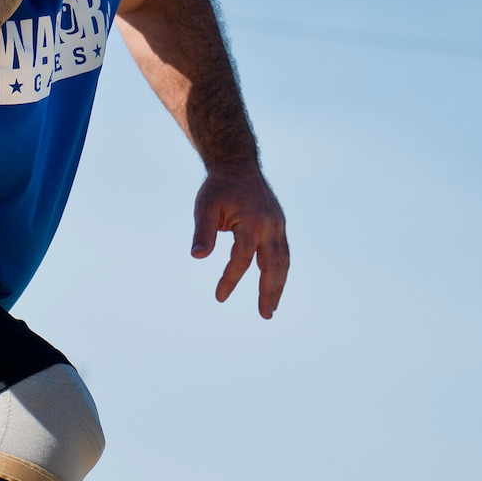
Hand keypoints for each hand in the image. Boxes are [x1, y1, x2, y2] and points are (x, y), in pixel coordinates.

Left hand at [191, 165, 289, 318]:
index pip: (242, 258)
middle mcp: (271, 226)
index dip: (230, 279)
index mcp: (253, 222)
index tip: (219, 297)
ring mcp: (279, 226)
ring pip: (283, 261)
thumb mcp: (205, 206)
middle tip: (265, 315)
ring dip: (278, 286)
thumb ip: (203, 231)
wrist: (238, 164)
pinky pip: (283, 254)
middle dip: (269, 292)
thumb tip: (198, 257)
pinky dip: (280, 272)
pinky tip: (274, 285)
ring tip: (271, 308)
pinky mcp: (280, 226)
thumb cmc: (218, 187)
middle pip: (273, 265)